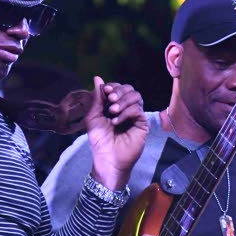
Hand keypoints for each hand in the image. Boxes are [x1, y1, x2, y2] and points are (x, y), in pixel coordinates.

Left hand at [86, 76, 146, 190]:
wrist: (107, 158)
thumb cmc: (99, 140)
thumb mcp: (93, 116)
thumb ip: (97, 98)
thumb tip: (98, 77)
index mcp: (115, 105)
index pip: (118, 88)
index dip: (112, 86)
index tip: (105, 91)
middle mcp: (126, 108)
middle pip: (129, 89)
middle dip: (119, 91)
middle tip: (110, 99)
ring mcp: (135, 115)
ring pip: (136, 96)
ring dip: (123, 101)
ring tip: (112, 111)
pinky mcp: (142, 123)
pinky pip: (137, 109)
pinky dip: (125, 112)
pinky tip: (116, 122)